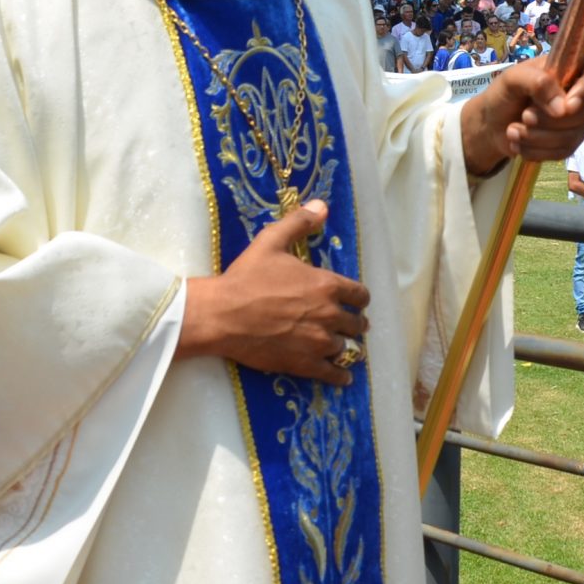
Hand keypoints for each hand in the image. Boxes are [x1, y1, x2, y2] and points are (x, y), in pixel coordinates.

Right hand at [179, 202, 371, 386]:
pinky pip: (334, 374)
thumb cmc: (247, 277)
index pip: (360, 294)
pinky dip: (341, 375)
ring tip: (343, 348)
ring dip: (346, 347)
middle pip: (357, 323)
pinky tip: (344, 376)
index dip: (358, 297)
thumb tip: (322, 206)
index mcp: (327, 285)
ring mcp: (319, 343)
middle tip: (350, 325)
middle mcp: (330, 315)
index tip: (354, 301)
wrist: (223, 315)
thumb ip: (299, 222)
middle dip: (354, 323)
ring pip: (347, 348)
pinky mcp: (306, 364)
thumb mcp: (271, 241)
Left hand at [460, 51, 583, 175]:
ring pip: (573, 136)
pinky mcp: (567, 143)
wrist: (490, 124)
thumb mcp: (512, 79)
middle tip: (524, 116)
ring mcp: (574, 121)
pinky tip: (518, 144)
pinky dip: (537, 151)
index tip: (568, 105)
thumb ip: (537, 82)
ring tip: (513, 131)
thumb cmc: (503, 94)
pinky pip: (563, 152)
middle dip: (550, 120)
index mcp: (569, 69)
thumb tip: (563, 109)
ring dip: (538, 137)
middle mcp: (577, 94)